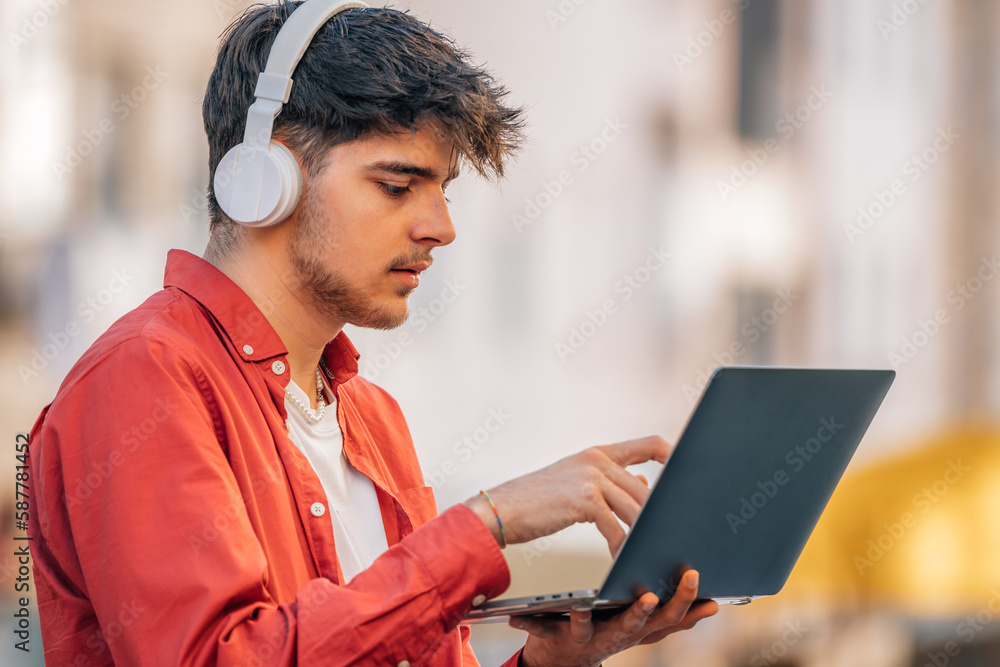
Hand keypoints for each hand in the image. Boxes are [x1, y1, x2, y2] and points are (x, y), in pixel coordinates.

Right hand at [465, 436, 669, 554]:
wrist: (502, 510)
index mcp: (598, 453)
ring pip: (637, 509)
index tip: (692, 475)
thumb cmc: (536, 500)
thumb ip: (609, 481)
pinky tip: (622, 561)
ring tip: (655, 553)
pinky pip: (616, 528)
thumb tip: (643, 482)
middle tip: (678, 534)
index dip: (675, 456)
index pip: (649, 444)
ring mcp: (591, 477)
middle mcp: (598, 460)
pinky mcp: (584, 500)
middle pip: (647, 488)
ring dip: (647, 535)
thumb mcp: (575, 482)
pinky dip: (622, 548)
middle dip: (663, 515)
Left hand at [511, 570, 717, 666]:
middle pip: (638, 626)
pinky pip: (543, 630)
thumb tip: (704, 577)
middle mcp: (619, 636)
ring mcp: (589, 640)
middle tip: (648, 597)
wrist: (565, 660)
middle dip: (645, 612)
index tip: (695, 575)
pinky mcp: (557, 640)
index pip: (670, 613)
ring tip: (583, 606)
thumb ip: (669, 596)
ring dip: (586, 620)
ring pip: (591, 631)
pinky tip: (516, 614)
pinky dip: (530, 622)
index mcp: (640, 625)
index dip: (684, 598)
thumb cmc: (607, 627)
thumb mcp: (640, 615)